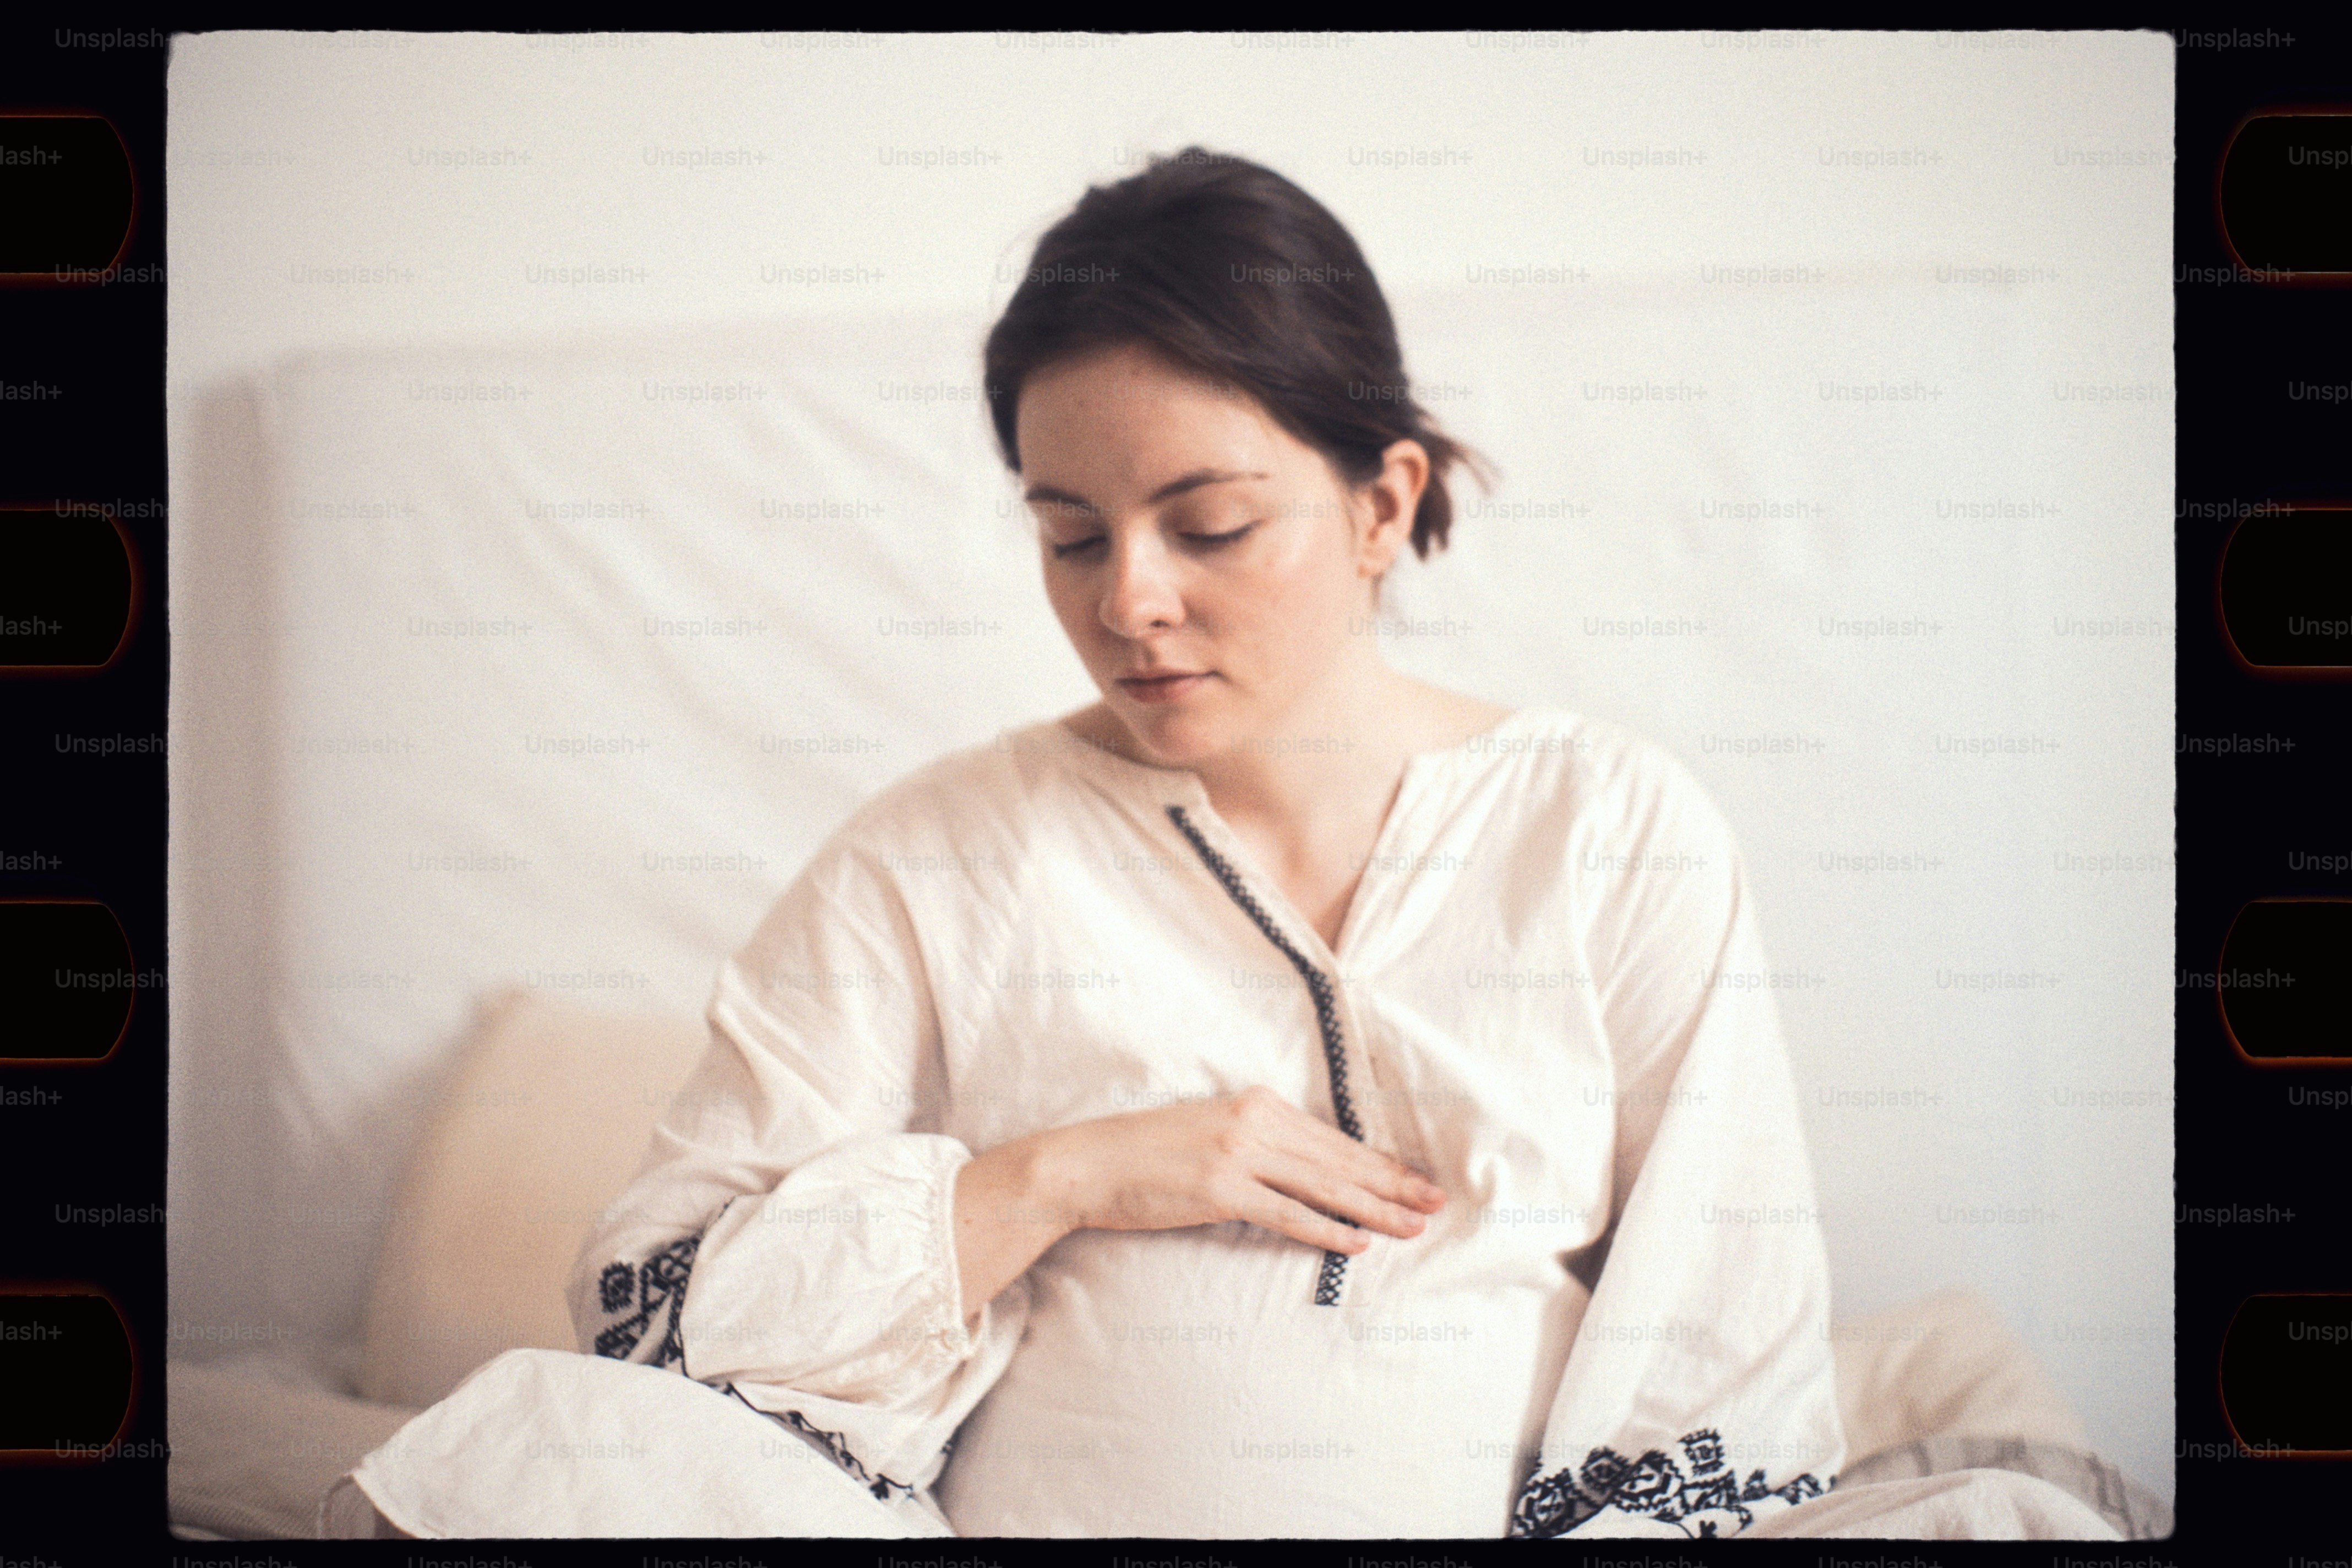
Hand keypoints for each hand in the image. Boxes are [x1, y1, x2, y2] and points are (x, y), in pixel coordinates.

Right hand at [951, 1085, 1445, 1320]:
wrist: (1088, 1164)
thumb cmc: (1149, 1154)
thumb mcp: (1212, 1132)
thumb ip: (1261, 1145)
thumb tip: (1310, 1172)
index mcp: (1257, 1102)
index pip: (1334, 1139)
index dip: (1382, 1162)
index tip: (1418, 1180)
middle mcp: (1254, 1121)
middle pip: (1339, 1160)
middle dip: (1393, 1185)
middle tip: (1437, 1204)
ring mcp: (1237, 1154)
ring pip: (1324, 1186)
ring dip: (1374, 1209)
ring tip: (1414, 1226)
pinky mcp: (1219, 1189)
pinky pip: (1286, 1213)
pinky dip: (1326, 1228)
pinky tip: (1358, 1242)